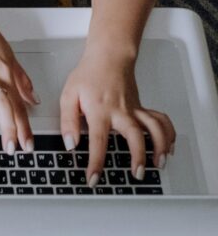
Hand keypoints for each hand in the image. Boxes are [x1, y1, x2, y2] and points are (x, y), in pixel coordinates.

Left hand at [60, 45, 174, 185]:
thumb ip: (68, 121)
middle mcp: (121, 111)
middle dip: (138, 157)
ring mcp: (134, 109)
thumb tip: (70, 143)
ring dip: (159, 146)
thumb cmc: (88, 76)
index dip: (96, 162)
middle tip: (136, 174)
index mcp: (100, 111)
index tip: (93, 178)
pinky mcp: (141, 107)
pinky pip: (159, 120)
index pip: (98, 141)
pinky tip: (168, 147)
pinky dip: (167, 133)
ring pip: (154, 128)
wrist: (108, 58)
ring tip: (159, 164)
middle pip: (134, 136)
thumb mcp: (68, 96)